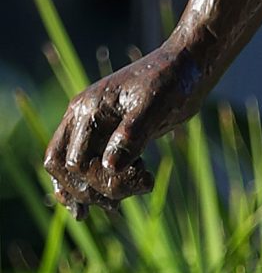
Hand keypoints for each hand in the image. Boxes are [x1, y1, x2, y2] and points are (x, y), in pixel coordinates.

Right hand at [43, 46, 197, 218]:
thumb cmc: (172, 82)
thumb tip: (109, 167)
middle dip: (94, 190)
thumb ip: (131, 136)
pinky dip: (93, 186)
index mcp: (87, 110)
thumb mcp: (155, 108)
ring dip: (94, 192)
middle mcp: (82, 118)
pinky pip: (86, 165)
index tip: (139, 178)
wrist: (186, 67)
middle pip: (63, 169)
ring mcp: (92, 127)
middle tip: (134, 191)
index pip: (73, 162)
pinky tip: (108, 205)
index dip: (99, 181)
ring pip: (71, 170)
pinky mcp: (107, 135)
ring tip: (126, 200)